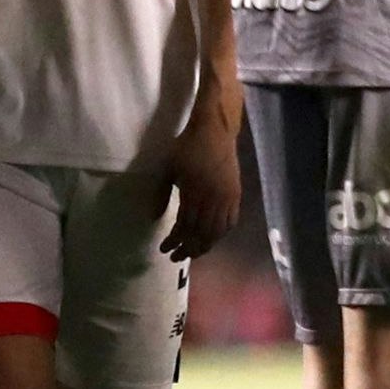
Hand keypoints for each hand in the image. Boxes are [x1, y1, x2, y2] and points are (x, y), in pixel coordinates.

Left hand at [157, 92, 239, 260]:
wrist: (214, 131)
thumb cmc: (187, 147)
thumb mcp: (167, 168)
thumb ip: (160, 194)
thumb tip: (154, 217)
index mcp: (194, 191)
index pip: (184, 225)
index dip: (174, 240)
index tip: (164, 249)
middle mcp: (213, 198)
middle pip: (201, 233)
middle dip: (187, 248)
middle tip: (175, 257)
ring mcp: (227, 197)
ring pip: (216, 231)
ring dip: (204, 245)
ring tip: (192, 252)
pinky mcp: (236, 195)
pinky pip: (230, 222)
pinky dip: (221, 234)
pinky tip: (212, 238)